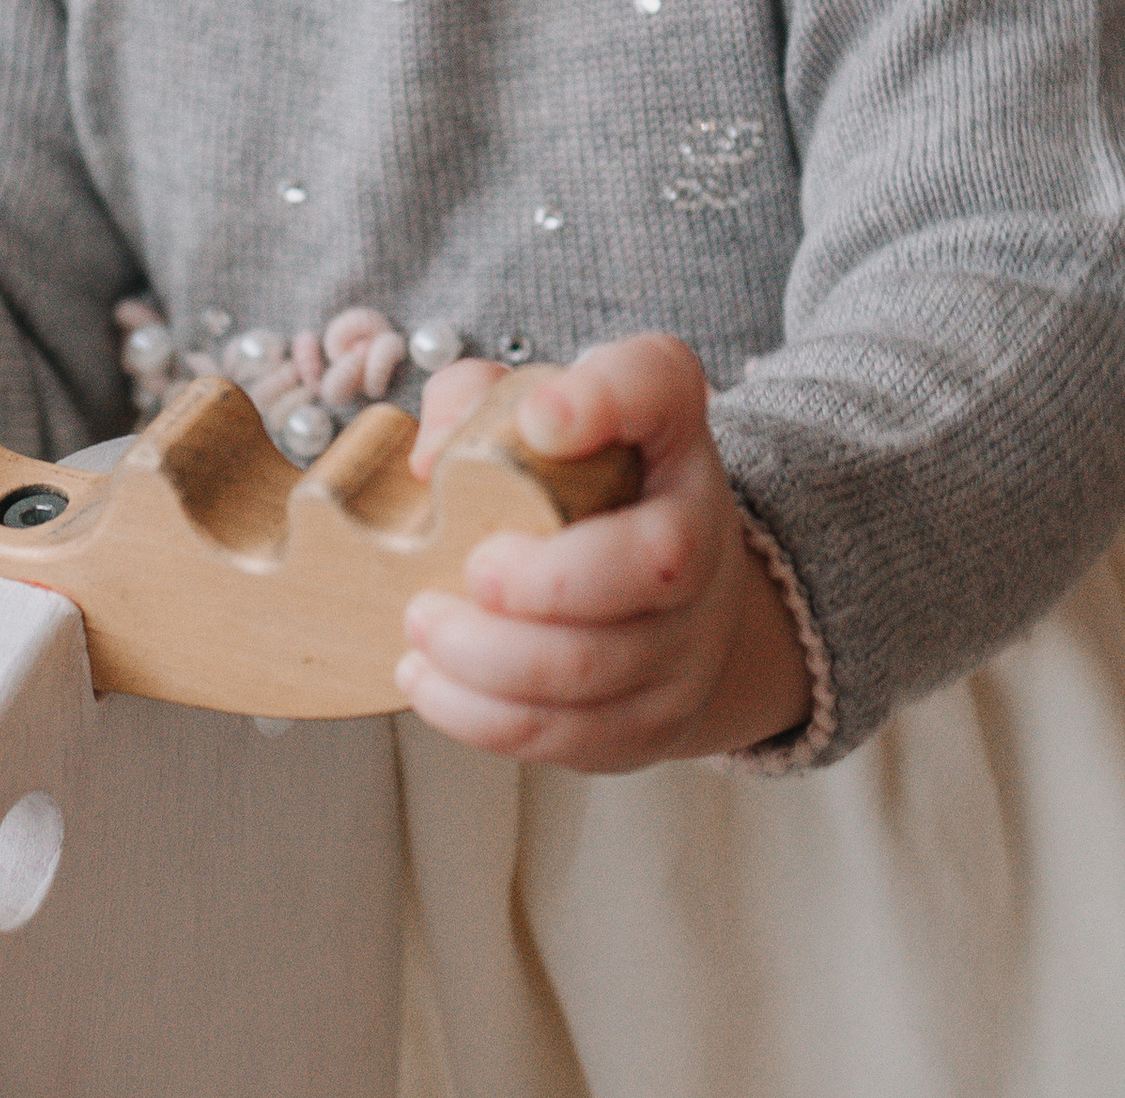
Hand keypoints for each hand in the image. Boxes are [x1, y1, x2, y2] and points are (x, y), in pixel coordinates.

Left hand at [395, 334, 812, 770]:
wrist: (676, 598)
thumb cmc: (583, 488)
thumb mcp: (536, 415)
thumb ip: (474, 404)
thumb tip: (431, 461)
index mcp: (669, 429)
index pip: (661, 386)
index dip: (606, 399)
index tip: (539, 419)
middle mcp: (702, 524)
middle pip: (653, 564)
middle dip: (540, 583)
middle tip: (463, 572)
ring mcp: (689, 635)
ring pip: (596, 668)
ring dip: (488, 658)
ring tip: (423, 628)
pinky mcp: (658, 719)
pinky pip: (572, 737)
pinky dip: (486, 717)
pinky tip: (431, 683)